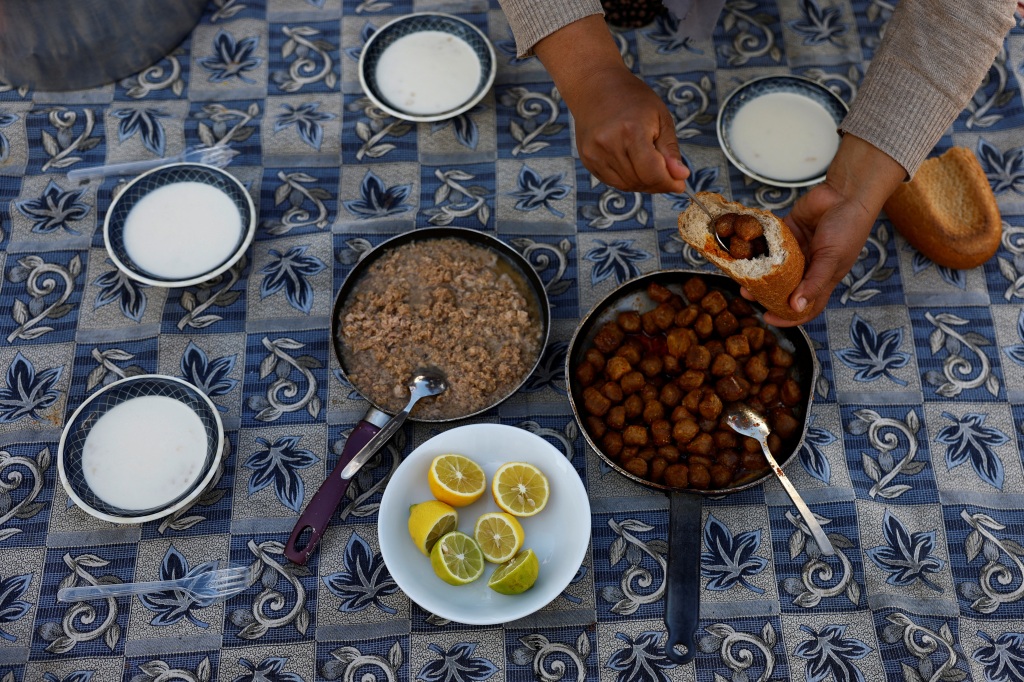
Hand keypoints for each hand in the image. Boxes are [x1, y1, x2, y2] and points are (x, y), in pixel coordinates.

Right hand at [533, 16, 688, 193]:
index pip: (652, 172)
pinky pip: (612, 182)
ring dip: (643, 183)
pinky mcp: (588, 160)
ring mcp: (595, 154)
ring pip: (626, 185)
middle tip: (668, 174)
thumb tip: (681, 177)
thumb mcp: (660, 117)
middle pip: (640, 181)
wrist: (595, 86)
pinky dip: (628, 179)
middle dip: (658, 183)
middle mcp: (609, 145)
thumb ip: (670, 150)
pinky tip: (633, 164)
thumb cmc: (632, 98)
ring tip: (650, 166)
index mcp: (631, 131)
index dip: (669, 182)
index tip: (680, 184)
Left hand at [753, 133, 905, 326]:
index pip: (806, 306)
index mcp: (823, 278)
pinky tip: (744, 249)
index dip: (789, 316)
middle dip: (766, 293)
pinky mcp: (787, 232)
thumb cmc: (848, 228)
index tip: (769, 318)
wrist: (846, 192)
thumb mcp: (832, 259)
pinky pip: (769, 242)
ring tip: (741, 274)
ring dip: (758, 271)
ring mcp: (797, 249)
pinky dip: (757, 246)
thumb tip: (797, 307)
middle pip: (784, 287)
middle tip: (747, 294)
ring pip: (774, 266)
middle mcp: (809, 266)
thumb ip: (814, 283)